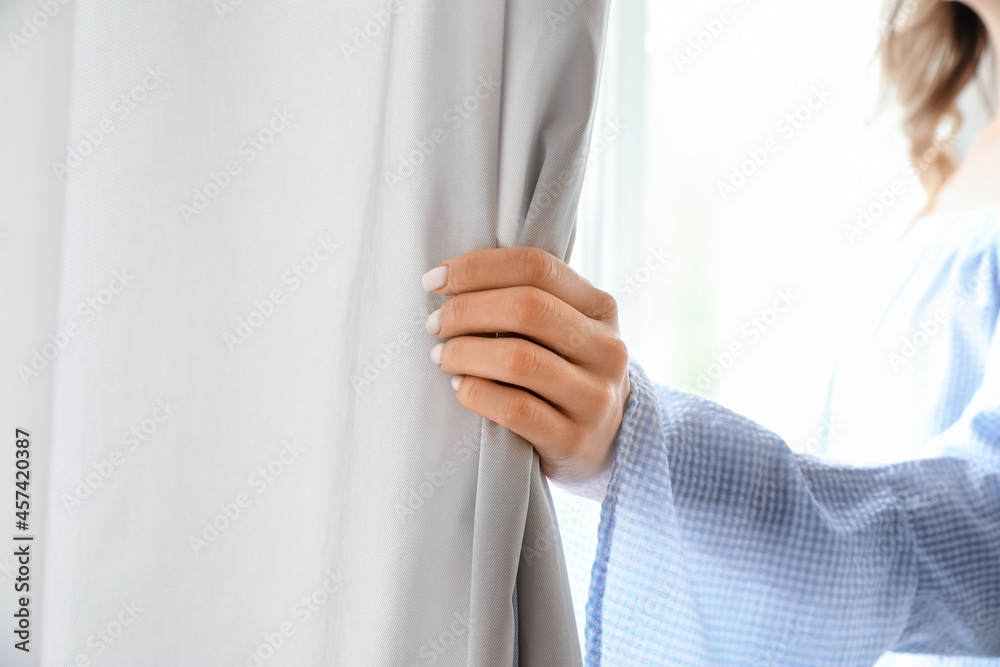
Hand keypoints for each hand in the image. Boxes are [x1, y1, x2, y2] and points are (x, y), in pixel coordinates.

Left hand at [421, 246, 630, 487]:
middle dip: (465, 310)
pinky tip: (461, 387)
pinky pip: (515, 409)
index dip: (478, 267)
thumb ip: (530, 299)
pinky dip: (477, 393)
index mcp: (601, 308)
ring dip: (464, 353)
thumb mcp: (566, 329)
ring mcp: (594, 397)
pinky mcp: (574, 439)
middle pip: (527, 308)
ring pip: (519, 359)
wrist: (606, 441)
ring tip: (442, 357)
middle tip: (435, 325)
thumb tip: (451, 279)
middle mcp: (607, 349)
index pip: (537, 266)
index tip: (434, 280)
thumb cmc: (566, 372)